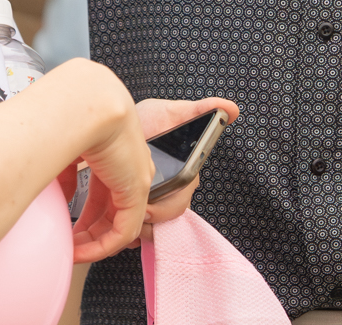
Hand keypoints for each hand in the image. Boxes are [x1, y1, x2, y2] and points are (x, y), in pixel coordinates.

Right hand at [67, 68, 152, 263]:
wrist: (86, 100)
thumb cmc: (69, 112)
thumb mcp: (64, 146)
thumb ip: (63, 171)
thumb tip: (53, 194)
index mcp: (111, 149)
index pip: (104, 188)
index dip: (86, 210)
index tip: (66, 223)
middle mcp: (127, 164)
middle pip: (112, 207)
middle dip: (88, 229)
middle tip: (68, 244)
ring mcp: (135, 177)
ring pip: (120, 223)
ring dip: (94, 242)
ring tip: (72, 252)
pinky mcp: (137, 190)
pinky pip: (123, 232)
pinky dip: (102, 247)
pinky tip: (81, 252)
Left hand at [131, 96, 240, 239]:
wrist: (127, 123)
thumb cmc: (155, 119)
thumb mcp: (175, 112)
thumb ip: (203, 110)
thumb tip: (231, 109)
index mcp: (185, 174)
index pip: (180, 201)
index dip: (164, 208)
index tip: (147, 207)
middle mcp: (172, 191)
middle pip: (165, 219)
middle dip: (148, 221)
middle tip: (128, 214)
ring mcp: (155, 201)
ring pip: (151, 228)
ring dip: (135, 230)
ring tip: (117, 223)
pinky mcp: (136, 206)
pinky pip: (136, 229)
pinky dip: (124, 232)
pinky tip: (110, 228)